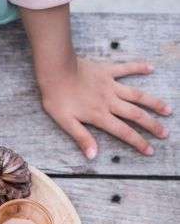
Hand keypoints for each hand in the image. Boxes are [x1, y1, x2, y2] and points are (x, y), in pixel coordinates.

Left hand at [39, 58, 170, 157]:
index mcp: (99, 115)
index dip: (138, 142)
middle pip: (136, 115)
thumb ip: (81, 137)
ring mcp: (110, 85)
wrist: (55, 71)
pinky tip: (151, 68)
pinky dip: (139, 67)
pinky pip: (126, 69)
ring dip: (153, 102)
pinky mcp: (107, 71)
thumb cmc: (57, 98)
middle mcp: (110, 101)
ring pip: (137, 95)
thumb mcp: (65, 122)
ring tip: (168, 110)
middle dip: (152, 125)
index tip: (150, 150)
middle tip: (165, 134)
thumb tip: (93, 156)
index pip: (123, 132)